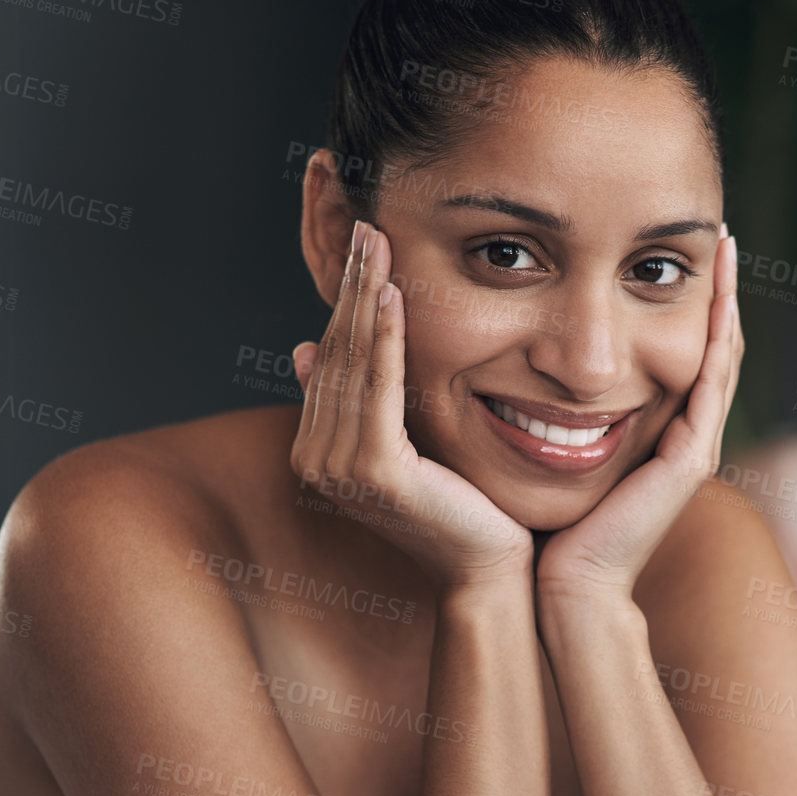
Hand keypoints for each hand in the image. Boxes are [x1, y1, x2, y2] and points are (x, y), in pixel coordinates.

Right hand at [290, 220, 533, 592]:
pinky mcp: (376, 472)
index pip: (332, 358)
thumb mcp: (407, 443)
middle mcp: (316, 459)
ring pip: (353, 361)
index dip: (344, 299)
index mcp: (318, 451)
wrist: (490, 573)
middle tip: (363, 222)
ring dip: (363, 295)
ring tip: (375, 239)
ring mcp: (340, 469)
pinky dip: (385, 337)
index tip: (361, 244)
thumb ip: (365, 401)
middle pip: (337, 351)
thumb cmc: (465, 511)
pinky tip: (391, 293)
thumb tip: (306, 350)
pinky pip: (378, 388)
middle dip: (349, 284)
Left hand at [534, 228, 742, 605]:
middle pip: (714, 348)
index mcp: (662, 436)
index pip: (684, 355)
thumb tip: (521, 371)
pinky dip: (719, 338)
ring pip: (722, 358)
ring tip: (726, 247)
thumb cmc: (553, 529)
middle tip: (719, 234)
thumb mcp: (558, 454)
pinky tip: (720, 299)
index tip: (682, 254)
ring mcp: (696, 447)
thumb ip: (559, 417)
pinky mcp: (692, 458)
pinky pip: (712, 383)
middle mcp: (689, 438)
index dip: (689, 306)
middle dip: (717, 291)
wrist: (569, 585)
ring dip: (727, 300)